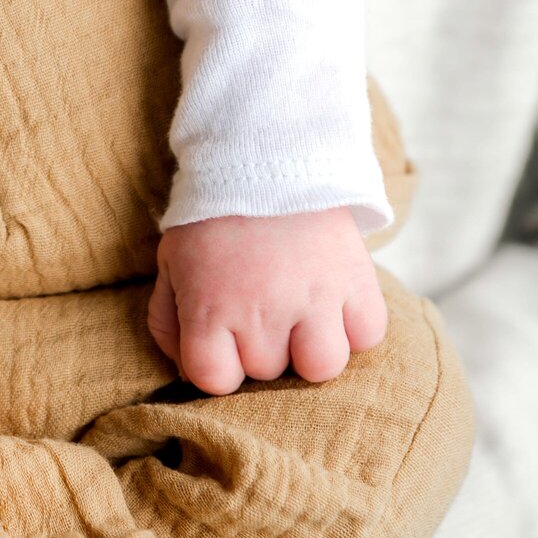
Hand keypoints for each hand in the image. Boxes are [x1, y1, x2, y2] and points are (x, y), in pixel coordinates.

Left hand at [147, 208, 387, 394]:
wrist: (265, 157)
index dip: (219, 365)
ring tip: (302, 317)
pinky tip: (335, 304)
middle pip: (268, 372)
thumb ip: (170, 323)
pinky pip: (367, 336)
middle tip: (260, 307)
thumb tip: (188, 368)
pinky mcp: (356, 282)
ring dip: (311, 348)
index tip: (222, 342)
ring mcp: (315, 300)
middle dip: (262, 348)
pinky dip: (354, 327)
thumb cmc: (212, 218)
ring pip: (323, 367)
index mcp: (210, 310)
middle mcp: (263, 313)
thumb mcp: (172, 264)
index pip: (215, 381)